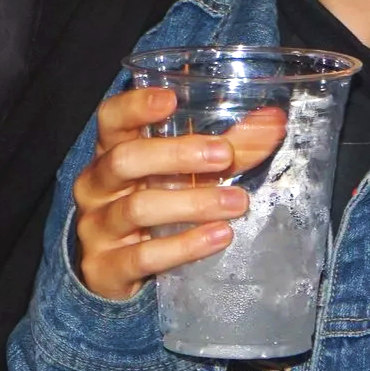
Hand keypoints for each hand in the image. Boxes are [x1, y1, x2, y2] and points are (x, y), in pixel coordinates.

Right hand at [71, 88, 286, 302]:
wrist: (111, 271)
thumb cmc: (151, 204)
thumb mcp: (178, 175)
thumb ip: (224, 147)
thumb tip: (273, 121)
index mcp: (109, 151)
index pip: (110, 119)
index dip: (135, 106)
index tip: (171, 99)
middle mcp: (96, 185)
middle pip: (124, 160)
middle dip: (175, 155)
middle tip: (223, 155)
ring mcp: (96, 227)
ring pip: (137, 208)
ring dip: (192, 203)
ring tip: (236, 202)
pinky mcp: (104, 267)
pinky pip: (144, 256)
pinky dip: (184, 246)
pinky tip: (219, 237)